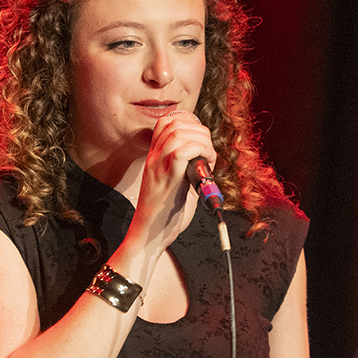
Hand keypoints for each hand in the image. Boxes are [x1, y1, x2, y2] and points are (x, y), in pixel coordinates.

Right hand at [128, 109, 214, 252]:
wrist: (149, 236)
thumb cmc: (165, 215)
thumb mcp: (176, 184)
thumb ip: (187, 169)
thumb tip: (207, 160)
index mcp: (154, 158)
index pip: (166, 122)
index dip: (188, 122)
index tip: (202, 139)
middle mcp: (154, 158)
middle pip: (174, 123)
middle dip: (198, 129)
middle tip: (209, 149)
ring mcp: (158, 167)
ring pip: (178, 133)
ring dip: (200, 139)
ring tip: (209, 156)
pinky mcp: (167, 179)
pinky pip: (182, 152)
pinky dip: (199, 151)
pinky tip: (206, 163)